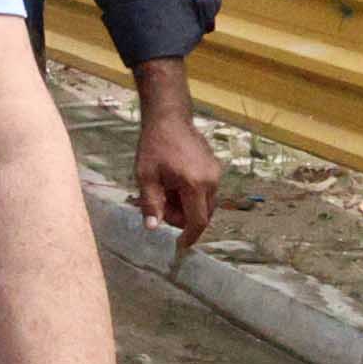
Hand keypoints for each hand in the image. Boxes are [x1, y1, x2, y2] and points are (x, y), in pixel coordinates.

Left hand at [131, 105, 221, 252]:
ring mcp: (216, 173)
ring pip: (205, 203)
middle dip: (183, 218)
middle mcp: (212, 180)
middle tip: (161, 205)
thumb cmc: (154, 145)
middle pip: (203, 214)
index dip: (189, 236)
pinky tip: (175, 183)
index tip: (179, 245)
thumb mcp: (146, 176)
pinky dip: (192, 195)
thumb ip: (151, 204)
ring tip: (166, 191)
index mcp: (195, 184)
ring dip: (187, 206)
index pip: (198, 221)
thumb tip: (153, 228)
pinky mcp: (215, 167)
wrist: (169, 117)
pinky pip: (206, 191)